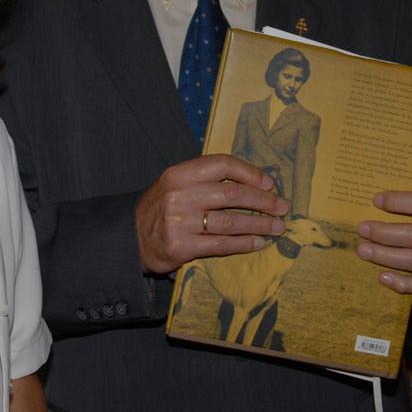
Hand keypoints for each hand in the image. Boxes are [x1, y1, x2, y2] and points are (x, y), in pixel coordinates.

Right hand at [136, 154, 288, 273]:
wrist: (130, 237)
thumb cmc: (161, 208)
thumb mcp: (175, 183)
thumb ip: (206, 179)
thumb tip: (252, 182)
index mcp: (180, 173)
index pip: (222, 165)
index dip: (250, 173)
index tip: (269, 184)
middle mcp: (180, 195)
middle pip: (231, 195)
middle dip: (262, 202)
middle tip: (282, 207)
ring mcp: (180, 221)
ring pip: (230, 222)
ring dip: (259, 225)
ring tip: (276, 227)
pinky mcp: (181, 246)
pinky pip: (220, 244)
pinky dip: (243, 244)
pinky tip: (258, 243)